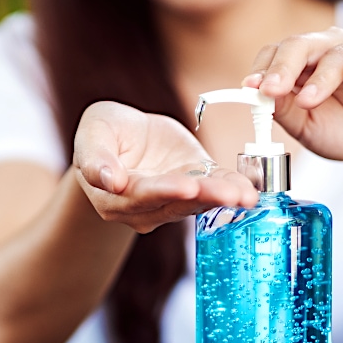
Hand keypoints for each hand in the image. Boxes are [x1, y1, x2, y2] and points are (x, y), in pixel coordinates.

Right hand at [73, 101, 258, 232]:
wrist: (122, 136)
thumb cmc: (103, 135)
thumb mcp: (92, 134)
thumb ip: (95, 159)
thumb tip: (112, 181)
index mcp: (114, 197)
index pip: (140, 195)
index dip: (164, 190)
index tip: (186, 186)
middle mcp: (143, 208)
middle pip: (174, 203)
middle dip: (204, 197)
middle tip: (228, 195)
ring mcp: (171, 201)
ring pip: (197, 201)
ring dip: (223, 198)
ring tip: (246, 196)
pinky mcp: (194, 186)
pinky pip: (214, 190)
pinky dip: (233, 188)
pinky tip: (251, 190)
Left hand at [243, 27, 342, 185]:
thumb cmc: (338, 131)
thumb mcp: (302, 126)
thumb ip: (281, 108)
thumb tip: (258, 94)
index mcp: (303, 65)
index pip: (276, 53)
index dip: (262, 68)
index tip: (249, 87)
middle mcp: (328, 53)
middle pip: (301, 45)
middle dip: (283, 67)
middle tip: (271, 90)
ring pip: (337, 52)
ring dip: (319, 77)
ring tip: (306, 101)